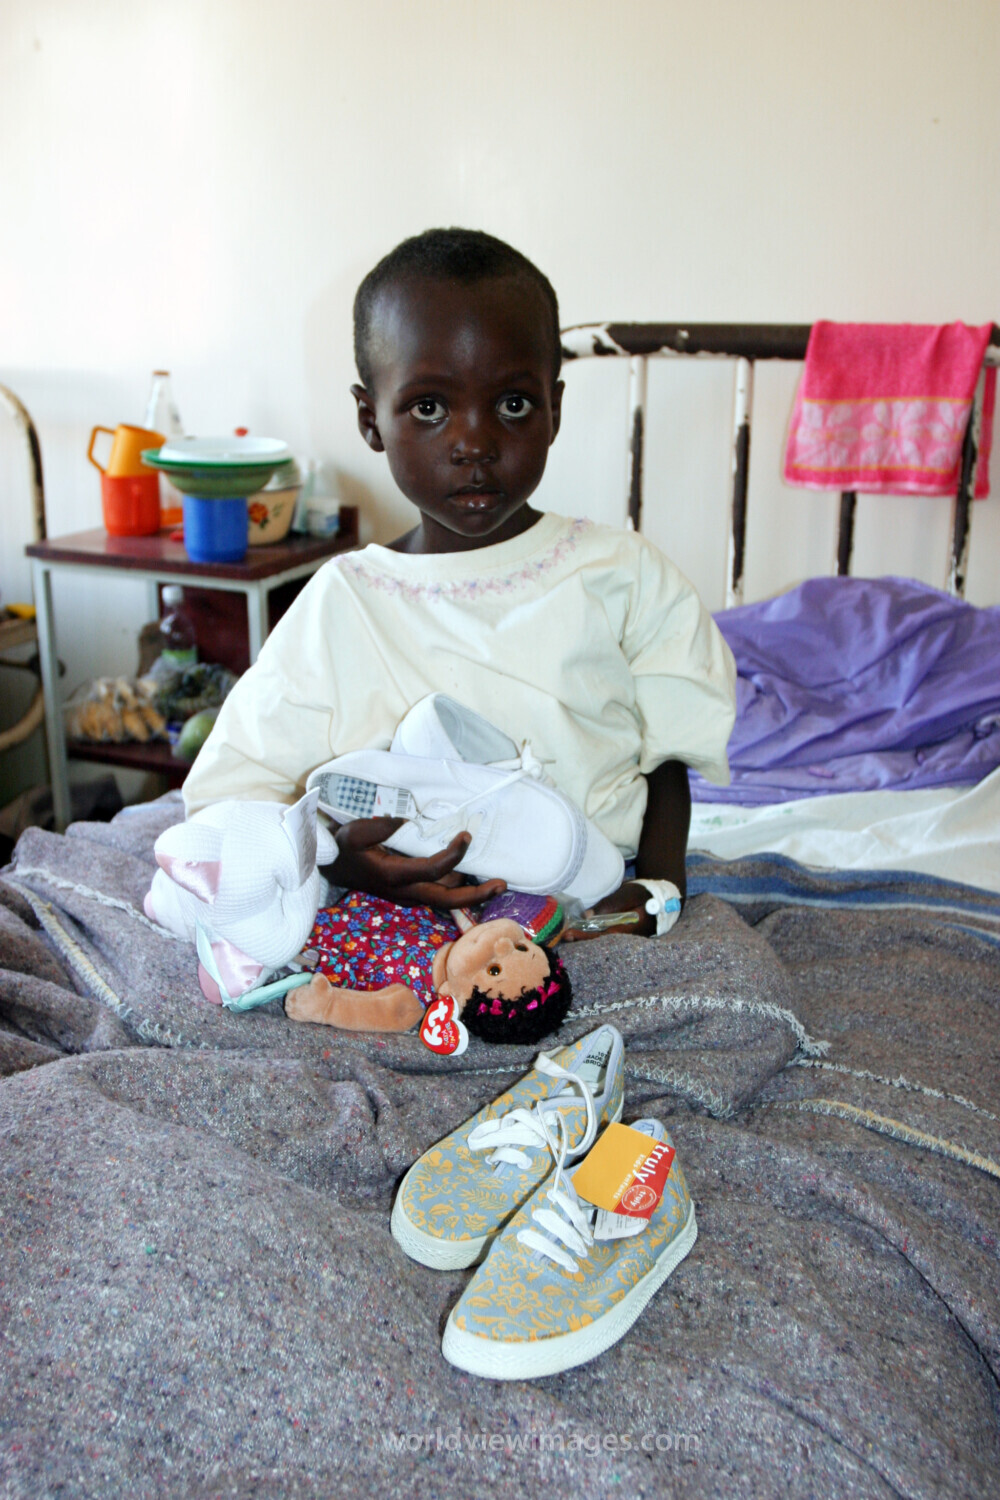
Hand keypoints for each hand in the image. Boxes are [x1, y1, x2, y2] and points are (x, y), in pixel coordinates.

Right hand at [321, 816, 506, 909]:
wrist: (329, 867)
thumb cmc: (343, 847)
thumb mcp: (354, 832)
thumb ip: (380, 827)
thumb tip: (406, 822)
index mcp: (393, 875)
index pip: (432, 869)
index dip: (453, 855)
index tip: (467, 836)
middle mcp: (404, 891)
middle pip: (447, 899)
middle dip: (477, 895)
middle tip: (502, 884)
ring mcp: (408, 895)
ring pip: (445, 899)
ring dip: (470, 892)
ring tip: (495, 881)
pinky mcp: (409, 892)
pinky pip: (438, 893)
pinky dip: (456, 887)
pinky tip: (470, 875)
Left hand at [561, 881, 655, 941]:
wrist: (662, 899)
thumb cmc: (645, 893)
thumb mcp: (628, 893)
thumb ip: (609, 905)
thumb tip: (587, 916)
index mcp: (632, 928)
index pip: (604, 934)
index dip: (586, 935)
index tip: (570, 932)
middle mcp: (630, 938)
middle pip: (602, 942)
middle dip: (583, 939)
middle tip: (564, 936)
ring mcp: (628, 939)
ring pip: (604, 941)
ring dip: (587, 937)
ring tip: (569, 934)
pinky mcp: (626, 936)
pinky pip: (608, 937)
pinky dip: (594, 935)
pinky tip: (583, 931)